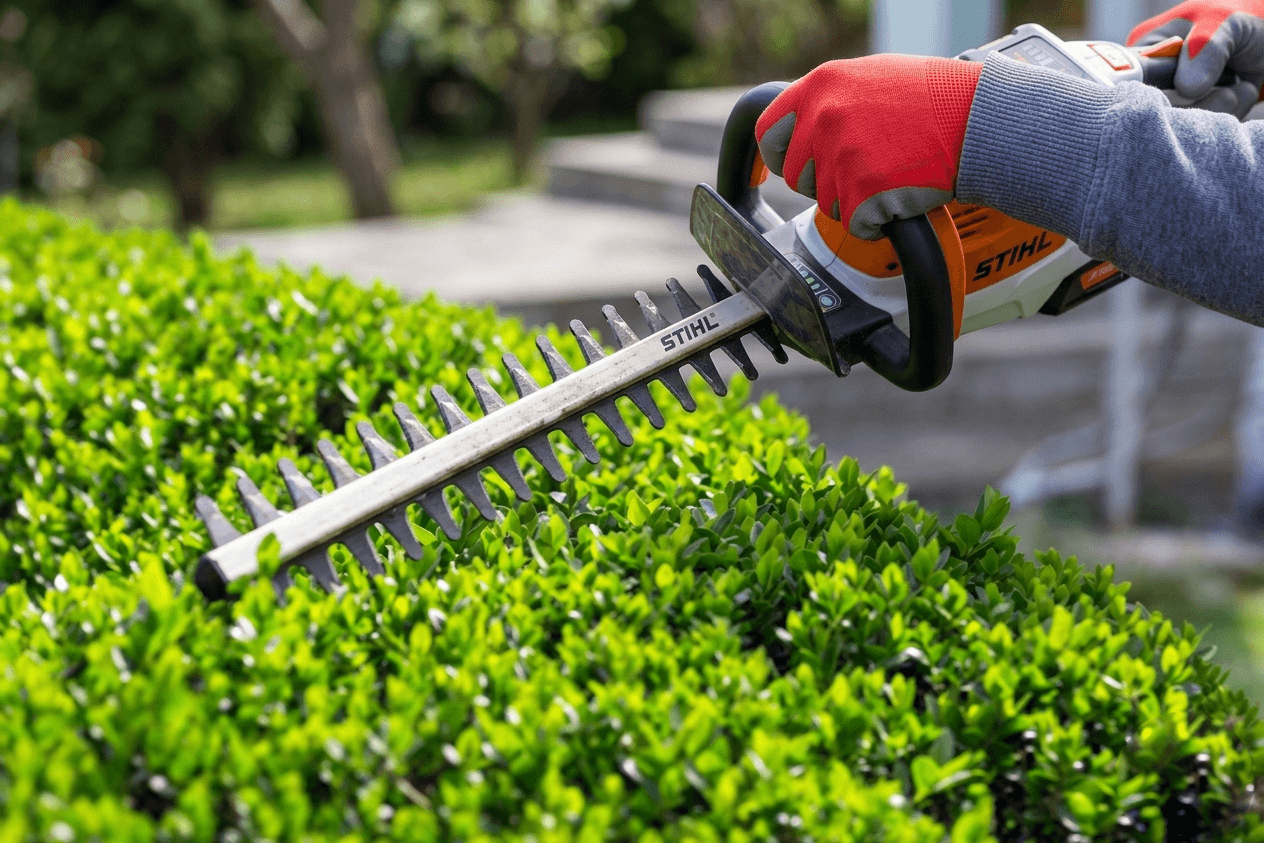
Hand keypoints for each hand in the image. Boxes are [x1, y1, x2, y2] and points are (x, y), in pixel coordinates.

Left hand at [754, 55, 982, 239]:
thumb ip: (832, 98)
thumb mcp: (872, 76)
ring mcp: (841, 156)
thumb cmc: (935, 98)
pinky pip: (855, 226)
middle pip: (796, 176)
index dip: (778, 155)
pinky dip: (875, 223)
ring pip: (826, 204)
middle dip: (822, 183)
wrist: (977, 119)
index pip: (769, 131)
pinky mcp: (862, 191)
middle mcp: (824, 119)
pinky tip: (899, 198)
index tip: (788, 166)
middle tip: (861, 173)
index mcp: (821, 86)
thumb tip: (803, 124)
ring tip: (890, 177)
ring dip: (854, 202)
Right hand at [1128, 0, 1263, 116]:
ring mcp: (1177, 99)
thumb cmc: (1243, 13)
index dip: (1151, 97)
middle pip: (1155, 114)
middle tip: (1229, 93)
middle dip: (1197, 107)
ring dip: (1220, 110)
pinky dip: (1230, 115)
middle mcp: (1154, 80)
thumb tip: (1187, 89)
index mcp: (1144, 53)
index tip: (1188, 91)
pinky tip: (1244, 92)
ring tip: (1243, 87)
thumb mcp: (1222, 21)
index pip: (1129, 87)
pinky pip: (1203, 131)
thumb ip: (1204, 47)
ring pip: (1182, 127)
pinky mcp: (1199, 113)